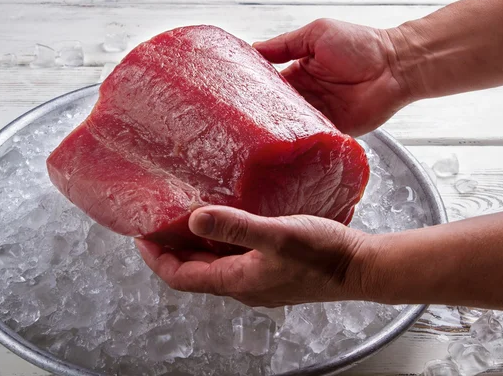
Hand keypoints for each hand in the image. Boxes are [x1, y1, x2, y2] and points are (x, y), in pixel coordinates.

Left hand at [135, 206, 378, 306]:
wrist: (361, 268)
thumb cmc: (323, 254)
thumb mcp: (277, 235)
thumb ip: (237, 226)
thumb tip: (194, 218)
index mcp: (237, 281)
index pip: (181, 277)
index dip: (156, 258)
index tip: (141, 235)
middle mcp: (243, 286)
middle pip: (194, 272)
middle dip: (171, 250)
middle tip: (159, 222)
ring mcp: (258, 279)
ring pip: (214, 265)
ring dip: (195, 245)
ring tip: (187, 216)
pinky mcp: (273, 270)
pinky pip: (234, 258)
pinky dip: (220, 242)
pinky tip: (227, 221)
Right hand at [254, 18, 410, 135]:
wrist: (396, 66)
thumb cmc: (360, 45)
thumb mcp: (317, 34)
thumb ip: (286, 44)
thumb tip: (254, 48)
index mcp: (299, 73)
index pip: (270, 85)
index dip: (255, 90)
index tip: (237, 96)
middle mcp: (306, 96)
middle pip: (278, 110)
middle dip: (263, 115)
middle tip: (243, 121)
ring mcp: (319, 116)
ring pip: (291, 127)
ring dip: (280, 130)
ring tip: (260, 135)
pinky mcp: (333, 132)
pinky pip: (312, 140)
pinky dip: (301, 143)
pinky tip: (287, 144)